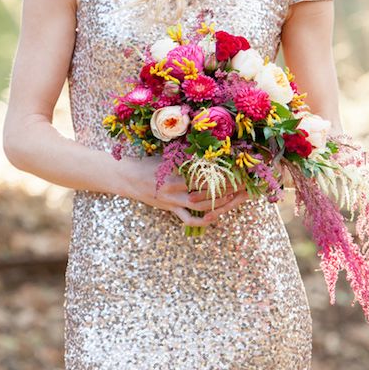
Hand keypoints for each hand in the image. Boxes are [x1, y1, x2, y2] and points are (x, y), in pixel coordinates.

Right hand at [119, 155, 250, 227]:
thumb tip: (207, 149)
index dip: (219, 174)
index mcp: (173, 173)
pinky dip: (203, 220)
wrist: (127, 178)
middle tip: (241, 185)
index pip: (201, 174)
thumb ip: (185, 156)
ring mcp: (173, 201)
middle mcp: (174, 189)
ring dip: (218, 204)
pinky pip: (189, 219)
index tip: (234, 170)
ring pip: (200, 207)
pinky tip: (215, 217)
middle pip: (204, 191)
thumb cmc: (149, 163)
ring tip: (233, 197)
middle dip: (224, 189)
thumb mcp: (166, 156)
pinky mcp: (171, 209)